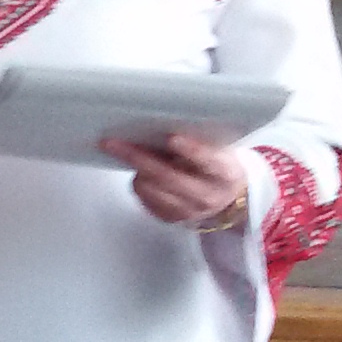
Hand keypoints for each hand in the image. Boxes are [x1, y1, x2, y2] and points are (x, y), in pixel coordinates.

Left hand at [102, 131, 250, 226]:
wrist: (226, 196)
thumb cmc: (217, 164)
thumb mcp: (218, 148)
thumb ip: (198, 139)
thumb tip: (159, 123)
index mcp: (225, 173)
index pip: (209, 162)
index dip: (191, 150)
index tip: (172, 138)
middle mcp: (208, 195)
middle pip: (169, 177)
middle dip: (139, 158)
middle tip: (114, 143)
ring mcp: (190, 211)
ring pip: (153, 190)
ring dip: (136, 170)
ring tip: (126, 151)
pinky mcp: (173, 219)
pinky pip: (146, 201)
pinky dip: (140, 184)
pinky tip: (142, 172)